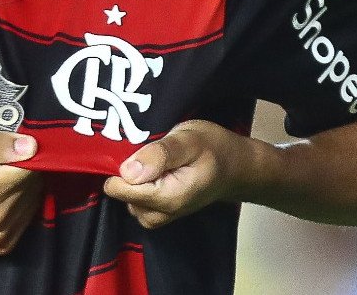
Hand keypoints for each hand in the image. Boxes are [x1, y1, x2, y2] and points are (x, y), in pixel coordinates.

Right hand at [0, 132, 42, 254]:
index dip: (24, 151)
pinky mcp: (2, 246)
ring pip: (33, 198)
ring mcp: (1, 235)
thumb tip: (31, 146)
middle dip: (22, 168)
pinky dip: (17, 202)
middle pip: (34, 182)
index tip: (7, 146)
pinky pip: (26, 215)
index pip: (33, 166)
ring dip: (20, 186)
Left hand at [102, 120, 253, 228]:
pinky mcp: (159, 211)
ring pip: (126, 198)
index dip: (121, 166)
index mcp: (167, 198)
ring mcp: (160, 215)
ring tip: (153, 158)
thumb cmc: (214, 149)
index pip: (120, 189)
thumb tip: (127, 171)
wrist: (236, 166)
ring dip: (132, 178)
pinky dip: (138, 184)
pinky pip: (136, 200)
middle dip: (126, 172)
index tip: (135, 149)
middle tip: (147, 150)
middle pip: (120, 195)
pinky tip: (153, 168)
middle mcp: (161, 213)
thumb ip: (159, 155)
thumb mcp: (188, 140)